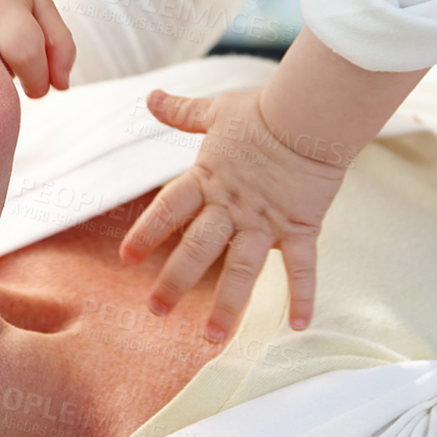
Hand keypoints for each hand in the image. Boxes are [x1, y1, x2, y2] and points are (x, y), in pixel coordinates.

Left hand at [118, 88, 345, 343]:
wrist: (310, 113)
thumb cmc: (262, 110)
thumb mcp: (216, 111)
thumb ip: (182, 112)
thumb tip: (151, 97)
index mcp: (208, 178)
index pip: (169, 208)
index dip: (147, 232)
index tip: (126, 258)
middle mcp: (231, 206)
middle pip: (197, 248)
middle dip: (175, 281)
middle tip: (155, 310)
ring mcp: (266, 221)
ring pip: (242, 269)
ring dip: (227, 305)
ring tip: (211, 338)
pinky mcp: (300, 227)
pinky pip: (302, 267)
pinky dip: (303, 296)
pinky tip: (299, 328)